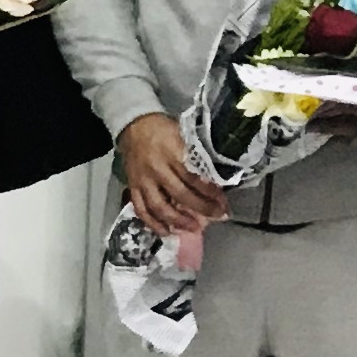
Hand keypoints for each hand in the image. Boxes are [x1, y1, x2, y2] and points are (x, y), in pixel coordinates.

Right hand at [117, 112, 229, 240]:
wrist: (134, 125)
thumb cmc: (164, 130)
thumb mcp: (184, 134)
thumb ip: (197, 155)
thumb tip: (218, 176)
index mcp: (172, 152)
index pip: (194, 177)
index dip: (211, 192)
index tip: (224, 202)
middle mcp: (157, 168)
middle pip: (181, 194)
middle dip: (202, 208)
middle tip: (218, 216)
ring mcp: (143, 180)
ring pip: (160, 206)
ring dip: (178, 220)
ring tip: (194, 228)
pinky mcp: (133, 187)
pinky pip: (141, 209)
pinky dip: (153, 223)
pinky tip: (166, 232)